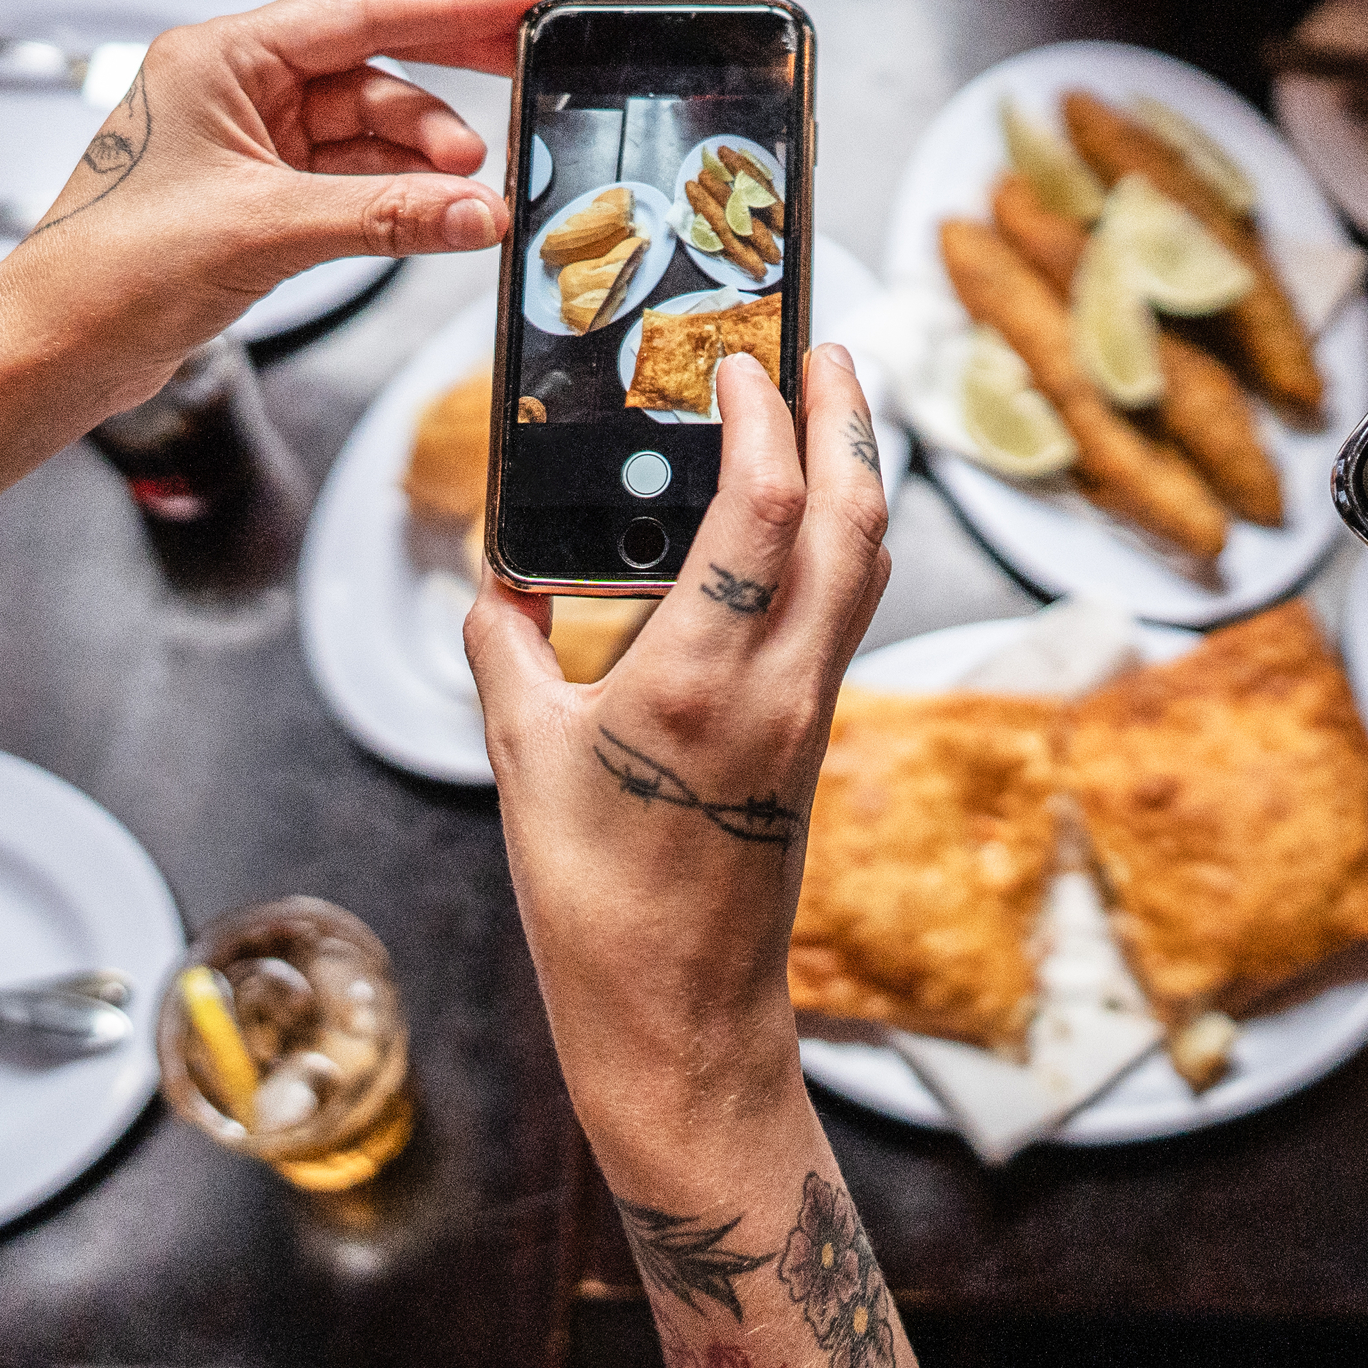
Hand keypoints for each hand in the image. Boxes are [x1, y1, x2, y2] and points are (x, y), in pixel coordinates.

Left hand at [0, 0, 533, 404]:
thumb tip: (476, 211)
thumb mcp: (263, 229)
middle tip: (521, 87)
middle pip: (369, 71)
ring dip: (420, 162)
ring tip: (470, 195)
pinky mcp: (257, 197)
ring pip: (366, 134)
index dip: (446, 10)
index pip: (357, 15)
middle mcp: (234, 89)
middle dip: (443, 97)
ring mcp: (248, 144)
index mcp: (219, 59)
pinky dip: (394, 197)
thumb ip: (383, 216)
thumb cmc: (110, 269)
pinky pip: (349, 180)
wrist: (54, 349)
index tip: (516, 5)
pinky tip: (434, 213)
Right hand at [467, 348, 895, 1160]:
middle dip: (850, 416)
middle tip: (824, 346)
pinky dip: (841, 538)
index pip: (766, 510)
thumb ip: (508, 654)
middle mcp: (779, 686)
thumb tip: (498, 580)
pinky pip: (847, 608)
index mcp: (700, 682)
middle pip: (855, 514)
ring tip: (829, 406)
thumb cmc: (598, 909)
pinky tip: (802, 523)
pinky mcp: (814, 735)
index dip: (766, 414)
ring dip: (859, 469)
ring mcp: (809, 710)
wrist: (681, 1021)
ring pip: (868, 559)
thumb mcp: (525, 764)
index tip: (741, 357)